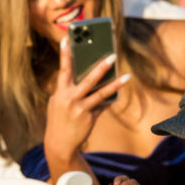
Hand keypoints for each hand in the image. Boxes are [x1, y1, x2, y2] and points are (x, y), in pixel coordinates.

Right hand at [44, 38, 129, 166]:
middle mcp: (69, 99)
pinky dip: (110, 99)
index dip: (65, 54)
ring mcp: (80, 109)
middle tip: (112, 56)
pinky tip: (118, 92)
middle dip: (100, 67)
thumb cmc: (60, 120)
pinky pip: (102, 106)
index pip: (63, 70)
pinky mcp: (89, 118)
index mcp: (59, 93)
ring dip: (114, 85)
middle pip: (87, 80)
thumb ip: (70, 91)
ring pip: (100, 94)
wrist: (60, 145)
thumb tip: (90, 81)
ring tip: (126, 77)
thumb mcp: (58, 104)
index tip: (68, 39)